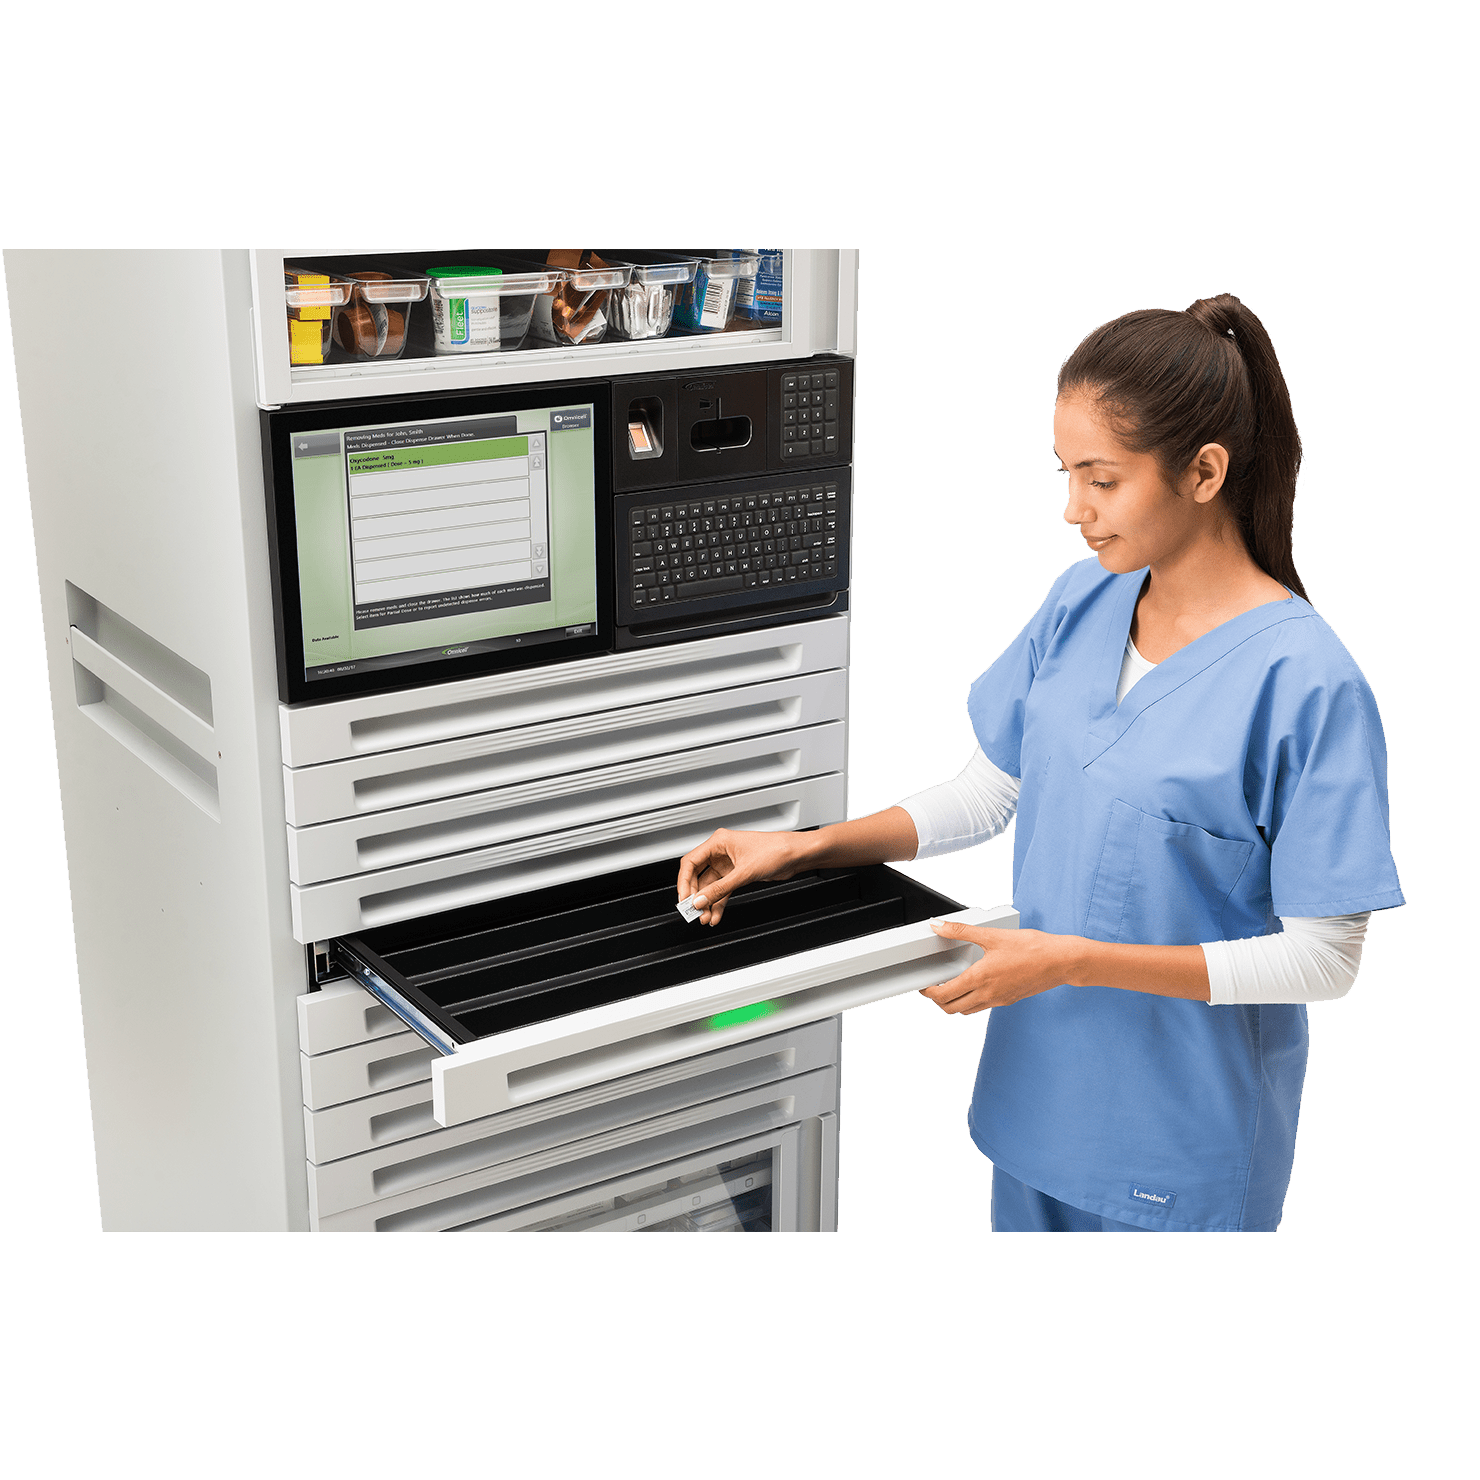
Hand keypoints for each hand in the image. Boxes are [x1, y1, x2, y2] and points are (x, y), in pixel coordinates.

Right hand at [676, 828, 808, 925]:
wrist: (796, 855)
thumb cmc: (776, 850)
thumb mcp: (744, 872)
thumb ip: (720, 889)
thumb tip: (700, 900)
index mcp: (719, 842)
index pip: (690, 862)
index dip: (684, 882)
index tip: (684, 899)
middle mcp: (721, 852)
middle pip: (698, 876)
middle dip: (696, 896)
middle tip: (693, 911)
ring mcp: (729, 864)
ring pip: (710, 886)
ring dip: (708, 902)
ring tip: (705, 917)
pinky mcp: (738, 874)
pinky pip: (722, 890)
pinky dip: (719, 902)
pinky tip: (716, 914)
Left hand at [918, 921, 1072, 1014]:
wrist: (1060, 961)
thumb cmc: (1033, 948)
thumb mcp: (993, 935)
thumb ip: (962, 931)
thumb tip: (939, 926)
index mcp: (980, 978)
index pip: (945, 995)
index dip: (929, 992)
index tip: (925, 985)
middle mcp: (988, 994)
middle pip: (952, 1008)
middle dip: (939, 1001)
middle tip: (934, 987)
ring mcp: (999, 1000)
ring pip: (967, 1011)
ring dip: (955, 1003)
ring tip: (951, 987)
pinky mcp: (1009, 1000)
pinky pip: (982, 1007)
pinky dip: (971, 1002)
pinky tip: (975, 986)